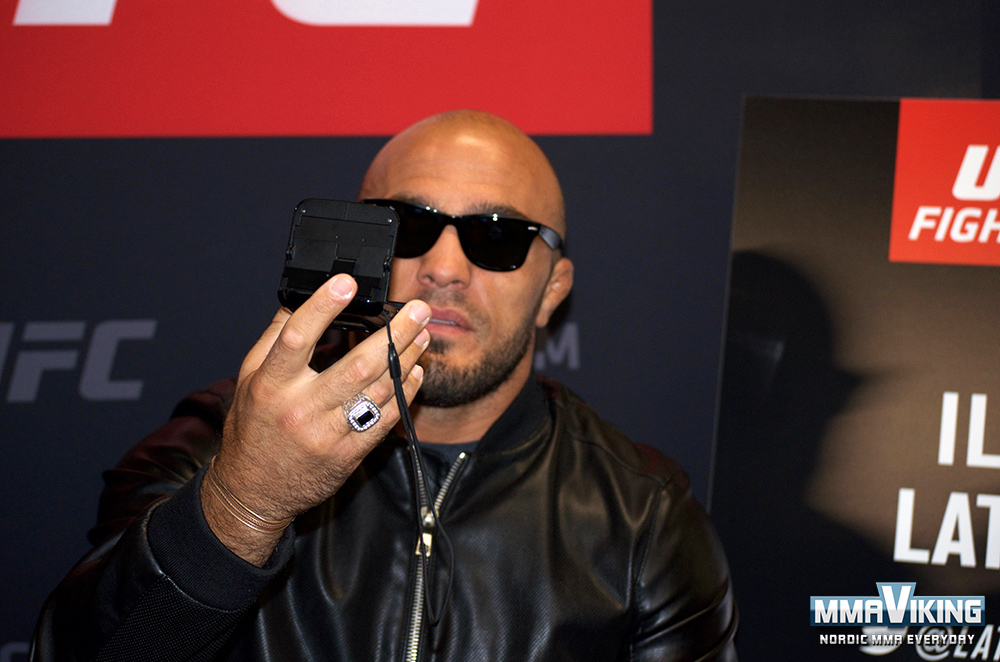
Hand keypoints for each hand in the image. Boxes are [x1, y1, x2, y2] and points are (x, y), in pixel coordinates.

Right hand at [202, 274, 430, 563]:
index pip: (297, 337)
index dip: (322, 306)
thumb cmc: (253, 429)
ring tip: (422, 334)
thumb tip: (300, 297)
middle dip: (394, 334)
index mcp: (271, 384)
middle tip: (418, 309)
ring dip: (407, 359)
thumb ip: (274, 338)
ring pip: (378, 391)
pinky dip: (405, 392)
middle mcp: (300, 408)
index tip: (346, 283)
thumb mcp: (249, 379)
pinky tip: (415, 371)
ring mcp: (327, 434)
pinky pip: (385, 419)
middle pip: (356, 365)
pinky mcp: (349, 454)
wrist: (253, 492)